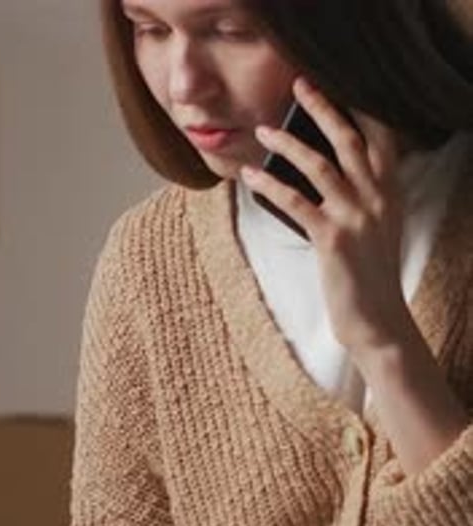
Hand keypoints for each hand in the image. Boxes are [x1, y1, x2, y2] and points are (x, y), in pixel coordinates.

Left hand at [241, 75, 413, 354]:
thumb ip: (364, 197)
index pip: (380, 137)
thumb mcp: (377, 229)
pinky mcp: (332, 239)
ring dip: (287, 143)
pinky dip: (270, 184)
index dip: (357, 109)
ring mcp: (356, 217)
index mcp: (391, 192)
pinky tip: (250, 175)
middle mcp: (378, 198)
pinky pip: (295, 201)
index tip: (333, 86)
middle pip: (348, 139)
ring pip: (319, 164)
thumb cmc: (370, 277)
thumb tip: (326, 170)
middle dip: (321, 108)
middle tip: (297, 86)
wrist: (377, 321)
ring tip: (262, 130)